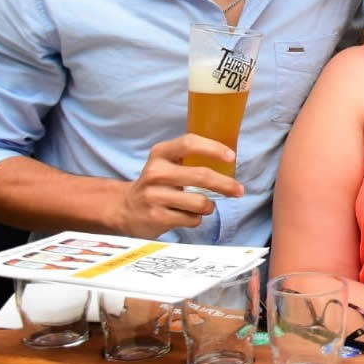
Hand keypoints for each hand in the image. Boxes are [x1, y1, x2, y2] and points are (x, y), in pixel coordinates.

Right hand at [112, 134, 244, 238]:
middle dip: (226, 185)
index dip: (214, 148)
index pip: (189, 143)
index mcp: (160, 153)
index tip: (231, 157)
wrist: (125, 208)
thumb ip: (190, 158)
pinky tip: (186, 215)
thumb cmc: (157, 183)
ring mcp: (154, 196)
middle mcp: (156, 172)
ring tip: (204, 205)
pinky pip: (192, 219)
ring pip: (200, 202)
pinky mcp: (157, 217)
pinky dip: (196, 219)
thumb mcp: (166, 163)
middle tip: (239, 190)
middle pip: (201, 176)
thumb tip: (229, 161)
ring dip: (209, 206)